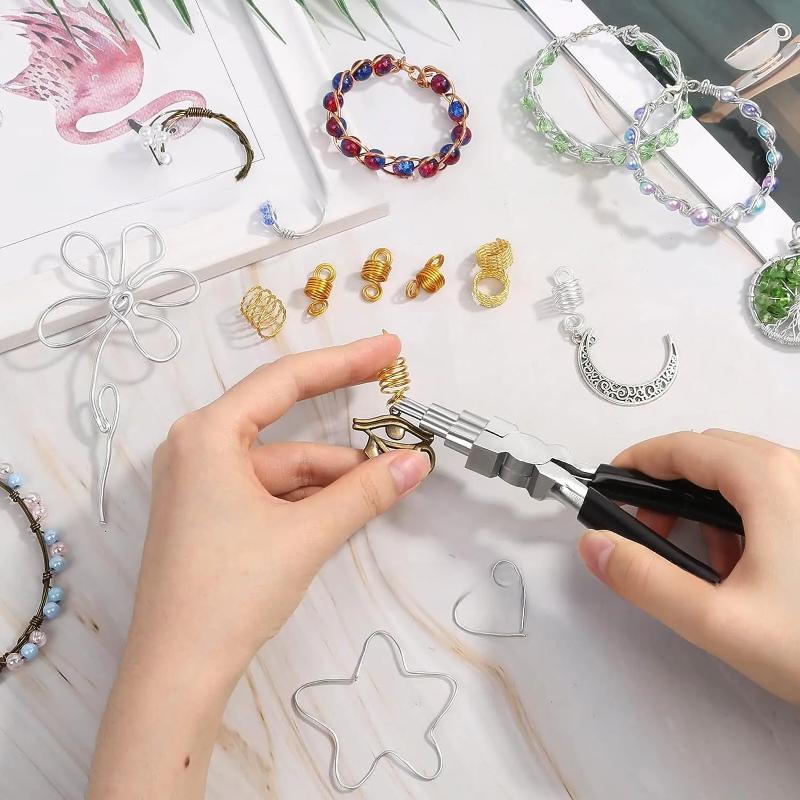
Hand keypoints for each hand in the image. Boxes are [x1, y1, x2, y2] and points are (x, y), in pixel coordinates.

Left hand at [89, 334, 429, 798]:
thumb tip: (417, 461)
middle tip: (399, 432)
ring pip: (281, 468)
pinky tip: (341, 514)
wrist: (177, 672)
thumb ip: (365, 492)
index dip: (344, 362)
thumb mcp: (306, 534)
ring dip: (329, 482)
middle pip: (286, 429)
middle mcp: (197, 447)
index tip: (389, 349)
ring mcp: (199, 483)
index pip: (286, 381)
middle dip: (343, 444)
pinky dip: (305, 501)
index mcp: (208, 433)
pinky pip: (266, 492)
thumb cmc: (232, 589)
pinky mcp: (206, 514)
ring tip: (380, 495)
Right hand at [578, 430, 799, 703]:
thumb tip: (595, 547)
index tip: (609, 485)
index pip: (682, 447)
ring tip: (696, 556)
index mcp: (767, 480)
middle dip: (667, 484)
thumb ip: (644, 580)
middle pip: (712, 453)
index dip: (636, 462)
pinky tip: (741, 564)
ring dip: (704, 501)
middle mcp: (797, 471)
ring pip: (744, 473)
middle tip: (646, 527)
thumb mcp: (718, 620)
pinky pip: (773, 492)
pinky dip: (741, 513)